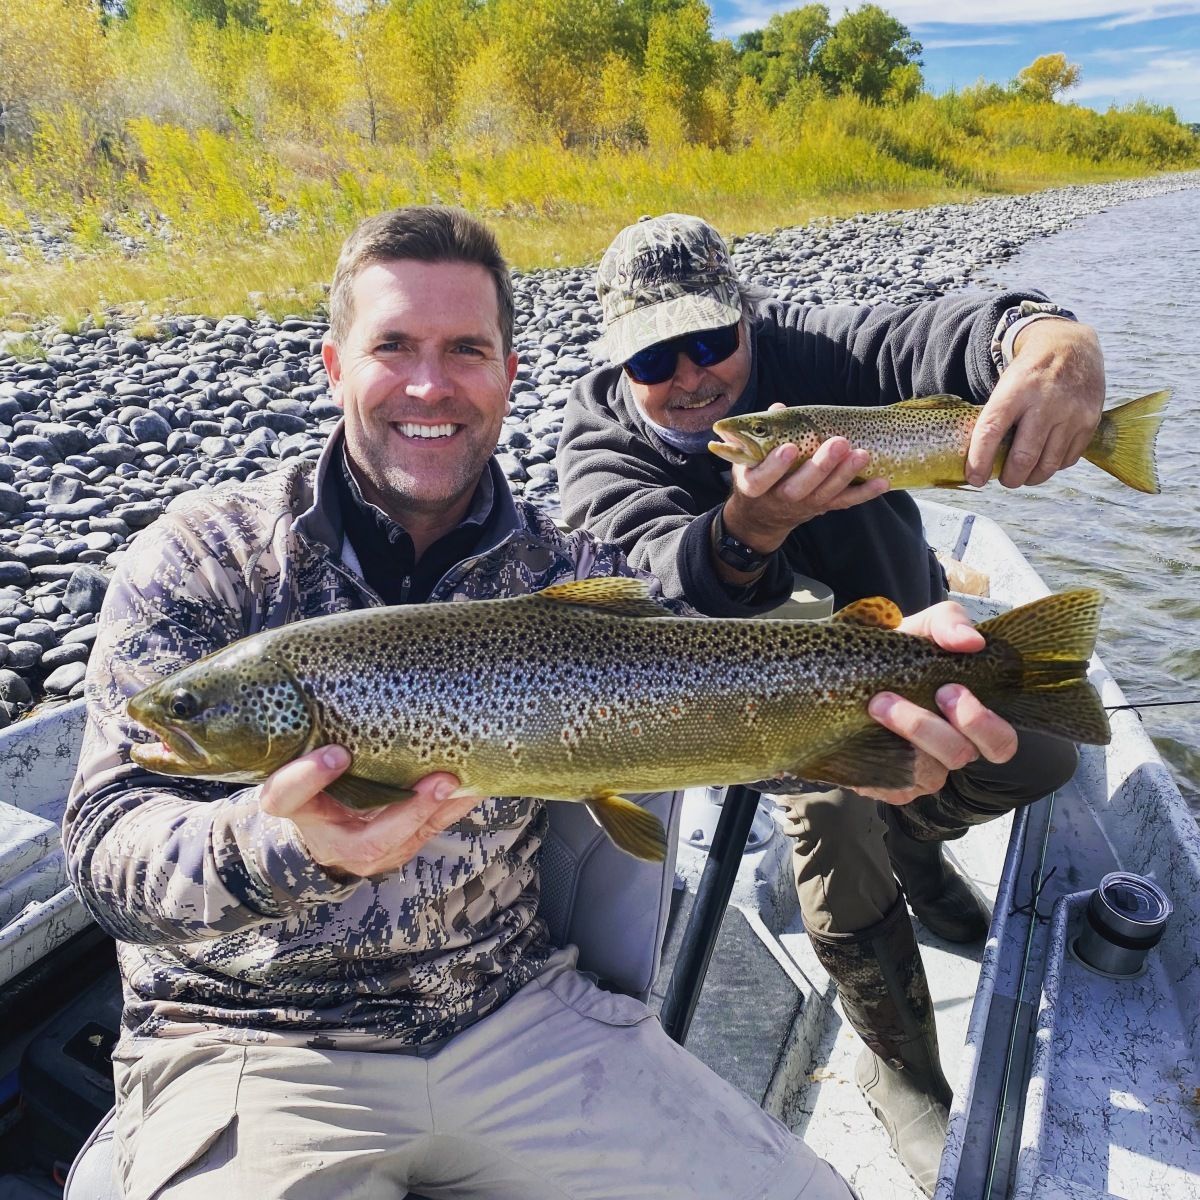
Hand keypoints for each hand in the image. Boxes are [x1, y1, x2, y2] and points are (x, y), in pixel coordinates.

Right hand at [258, 745, 475, 876]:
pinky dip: (456, 807)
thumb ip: (316, 743)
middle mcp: (333, 841)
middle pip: (368, 841)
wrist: (324, 835)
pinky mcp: (399, 849)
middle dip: (409, 811)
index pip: (288, 798)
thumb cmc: (315, 790)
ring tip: (465, 782)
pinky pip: (431, 830)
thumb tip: (356, 696)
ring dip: (440, 810)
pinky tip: (478, 786)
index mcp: (296, 810)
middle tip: (441, 781)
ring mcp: (368, 853)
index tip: (336, 754)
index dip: (308, 778)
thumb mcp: (303, 769)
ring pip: (407, 841)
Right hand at [722, 405, 888, 553]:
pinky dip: (865, 493)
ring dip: (845, 475)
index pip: (762, 478)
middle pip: (798, 488)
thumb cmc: (760, 472)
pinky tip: (882, 482)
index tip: (790, 448)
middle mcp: (779, 498)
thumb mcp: (751, 456)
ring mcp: (803, 505)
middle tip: (839, 443)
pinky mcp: (823, 507)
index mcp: (755, 485)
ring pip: (825, 494)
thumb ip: (765, 432)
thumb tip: (779, 409)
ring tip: (862, 454)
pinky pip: (845, 501)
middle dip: (821, 466)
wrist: (764, 514)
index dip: (775, 466)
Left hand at [863, 601, 1017, 804]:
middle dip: (933, 727)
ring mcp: (920, 771)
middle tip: (897, 698)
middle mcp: (951, 749)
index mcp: (970, 719)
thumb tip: (971, 641)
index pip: (1001, 743)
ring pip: (927, 771)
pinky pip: (892, 784)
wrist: (846, 675)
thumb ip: (949, 623)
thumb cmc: (897, 655)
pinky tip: (862, 734)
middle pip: (962, 756)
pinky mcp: (890, 784)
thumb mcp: (921, 628)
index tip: (948, 688)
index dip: (982, 723)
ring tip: (875, 704)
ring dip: (903, 733)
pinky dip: (878, 758)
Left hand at [966, 319, 1104, 487]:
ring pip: (1047, 464)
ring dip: (1031, 477)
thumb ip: (993, 418)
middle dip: (1010, 478)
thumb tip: (975, 460)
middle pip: (1023, 457)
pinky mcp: (1089, 421)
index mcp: (1015, 391)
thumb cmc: (1029, 373)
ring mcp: (1071, 413)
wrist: (1069, 346)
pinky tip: (1045, 460)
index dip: (980, 461)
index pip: (991, 432)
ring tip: (1023, 475)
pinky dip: (1052, 466)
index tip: (976, 479)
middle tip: (1005, 480)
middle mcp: (1045, 402)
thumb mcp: (1005, 386)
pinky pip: (1067, 459)